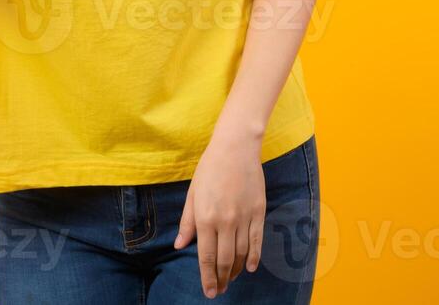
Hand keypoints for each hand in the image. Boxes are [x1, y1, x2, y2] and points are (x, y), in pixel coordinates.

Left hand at [174, 132, 266, 297]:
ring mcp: (243, 217)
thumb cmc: (209, 169)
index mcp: (205, 218)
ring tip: (231, 279)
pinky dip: (254, 257)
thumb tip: (180, 245)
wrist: (235, 148)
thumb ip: (187, 223)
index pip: (206, 257)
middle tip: (219, 290)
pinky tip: (251, 267)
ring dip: (236, 270)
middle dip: (221, 279)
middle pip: (225, 260)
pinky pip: (257, 241)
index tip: (209, 291)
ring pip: (242, 254)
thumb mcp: (193, 194)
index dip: (208, 277)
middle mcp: (225, 221)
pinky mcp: (258, 212)